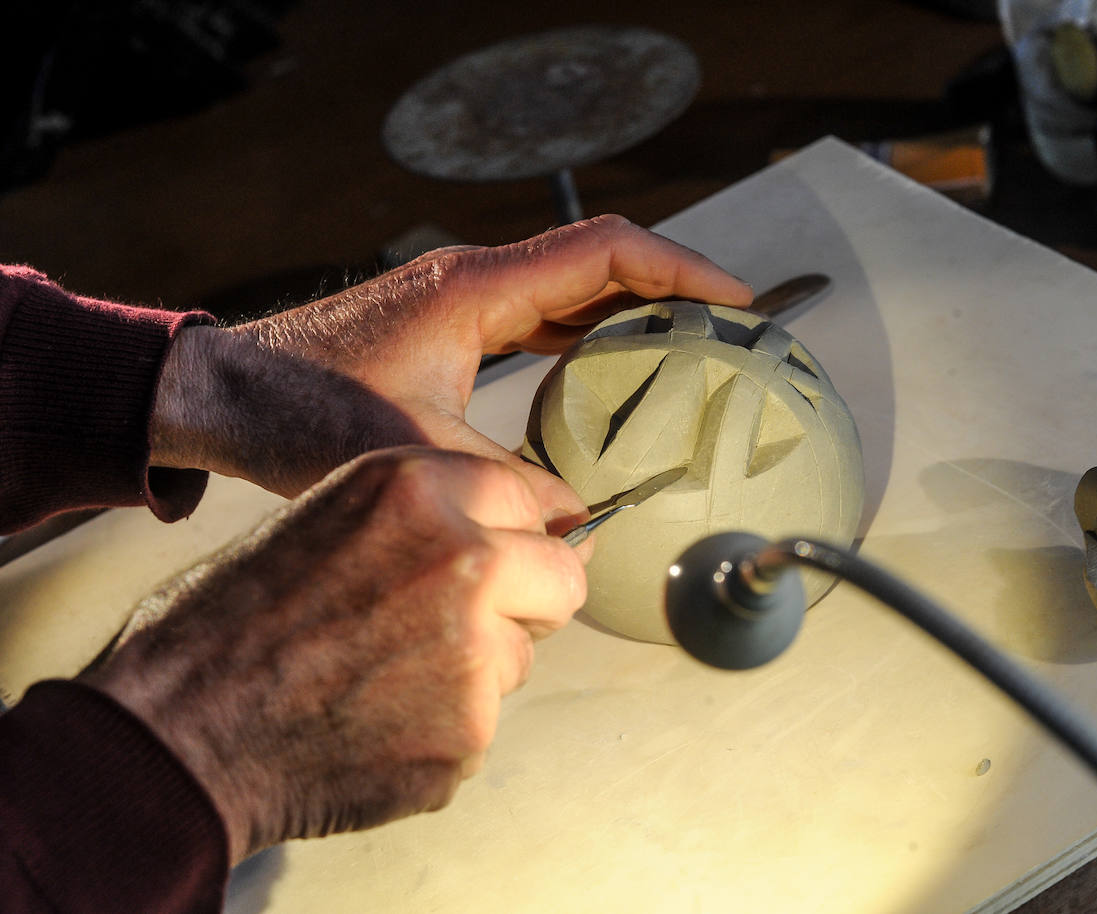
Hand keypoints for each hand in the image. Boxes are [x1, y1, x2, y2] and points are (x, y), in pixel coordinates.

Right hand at [80, 447, 585, 863]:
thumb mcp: (327, 517)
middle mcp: (461, 559)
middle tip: (467, 622)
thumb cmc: (231, 620)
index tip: (501, 555)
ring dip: (476, 669)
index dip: (512, 533)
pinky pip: (482, 723)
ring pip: (520, 656)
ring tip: (381, 677)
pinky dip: (440, 729)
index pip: (529, 498)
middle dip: (528, 599)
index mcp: (415, 487)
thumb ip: (426, 513)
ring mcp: (472, 652)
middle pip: (562, 577)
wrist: (173, 734)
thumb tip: (525, 530)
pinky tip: (372, 724)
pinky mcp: (468, 732)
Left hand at [150, 215, 751, 512]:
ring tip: (688, 352)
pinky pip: (542, 319)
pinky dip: (587, 339)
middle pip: (600, 264)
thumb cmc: (300, 410)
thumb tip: (577, 522)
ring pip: (572, 290)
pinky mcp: (452, 326)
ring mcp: (463, 300)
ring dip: (631, 313)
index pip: (604, 254)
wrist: (226, 396)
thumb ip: (505, 486)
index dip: (680, 270)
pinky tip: (611, 379)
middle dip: (672, 290)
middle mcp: (476, 281)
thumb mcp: (414, 455)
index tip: (734, 300)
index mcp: (476, 290)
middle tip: (728, 333)